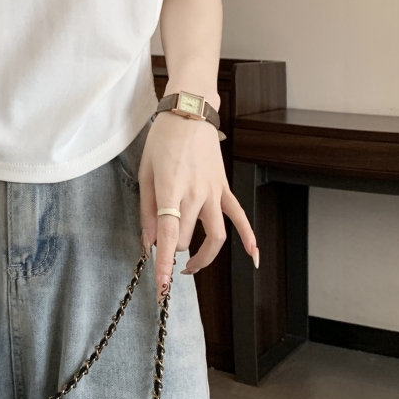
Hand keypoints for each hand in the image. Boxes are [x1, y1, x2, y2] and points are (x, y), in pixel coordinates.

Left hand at [138, 111, 258, 303]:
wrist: (188, 113)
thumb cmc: (161, 141)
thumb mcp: (145, 173)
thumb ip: (146, 210)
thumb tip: (147, 242)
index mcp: (171, 190)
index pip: (169, 235)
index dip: (163, 264)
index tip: (160, 286)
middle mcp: (195, 194)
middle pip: (187, 239)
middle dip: (172, 250)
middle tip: (160, 248)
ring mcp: (213, 192)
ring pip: (216, 236)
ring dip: (204, 257)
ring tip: (189, 266)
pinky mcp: (224, 188)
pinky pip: (239, 215)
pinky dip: (248, 237)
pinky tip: (253, 257)